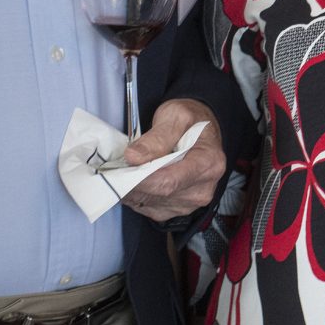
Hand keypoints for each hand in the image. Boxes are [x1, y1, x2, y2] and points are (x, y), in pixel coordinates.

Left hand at [121, 98, 227, 220]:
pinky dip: (137, 195)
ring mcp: (192, 202)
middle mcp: (203, 187)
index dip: (140, 179)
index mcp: (208, 163)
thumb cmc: (190, 121)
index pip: (169, 181)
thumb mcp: (175, 116)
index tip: (120, 169)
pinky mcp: (179, 209)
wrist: (201, 131)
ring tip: (126, 170)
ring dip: (132, 189)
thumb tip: (134, 157)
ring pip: (151, 203)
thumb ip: (156, 137)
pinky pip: (150, 208)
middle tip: (115, 167)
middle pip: (159, 194)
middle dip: (132, 182)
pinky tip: (136, 180)